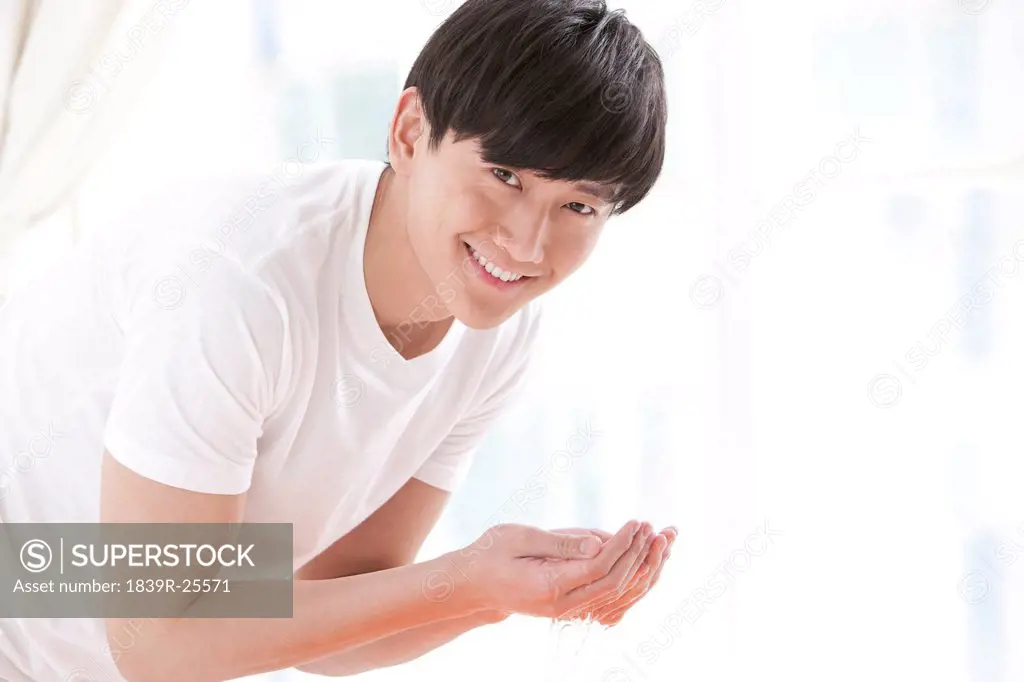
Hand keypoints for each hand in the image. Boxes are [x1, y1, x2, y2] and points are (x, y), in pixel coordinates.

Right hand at [445, 520, 650, 618]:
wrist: (475, 585)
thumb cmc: (492, 553)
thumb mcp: (520, 537)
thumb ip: (561, 542)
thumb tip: (600, 543)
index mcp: (548, 587)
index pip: (598, 569)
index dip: (622, 545)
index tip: (636, 522)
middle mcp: (562, 605)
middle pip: (614, 584)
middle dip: (638, 554)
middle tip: (653, 527)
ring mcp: (568, 610)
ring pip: (616, 593)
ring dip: (641, 566)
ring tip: (658, 538)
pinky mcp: (572, 605)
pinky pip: (609, 595)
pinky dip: (630, 575)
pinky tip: (642, 553)